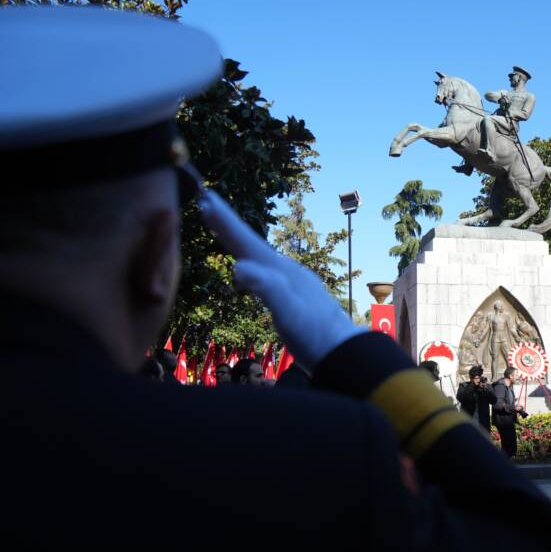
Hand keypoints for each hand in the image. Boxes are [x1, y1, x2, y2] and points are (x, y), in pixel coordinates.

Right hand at [199, 190, 364, 368]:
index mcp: (282, 272)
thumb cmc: (314, 335)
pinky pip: (265, 271)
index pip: (248, 242)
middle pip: (252, 243)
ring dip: (239, 240)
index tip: (206, 198)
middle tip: (207, 201)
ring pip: (259, 255)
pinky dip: (251, 262)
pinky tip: (250, 267)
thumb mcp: (288, 313)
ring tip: (222, 227)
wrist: (344, 352)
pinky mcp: (294, 296)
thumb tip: (238, 267)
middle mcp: (287, 271)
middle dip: (229, 224)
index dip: (226, 222)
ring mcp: (292, 283)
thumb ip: (267, 289)